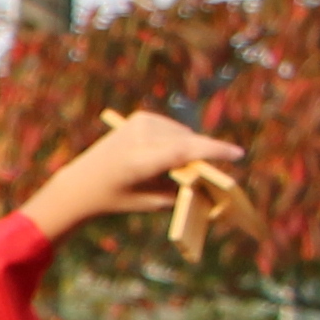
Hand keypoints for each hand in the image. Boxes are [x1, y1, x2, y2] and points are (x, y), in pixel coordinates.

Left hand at [17, 109, 238, 237]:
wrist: (81, 182)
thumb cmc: (117, 198)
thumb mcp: (150, 202)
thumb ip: (182, 190)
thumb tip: (211, 182)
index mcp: (138, 162)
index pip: (183, 151)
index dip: (213, 152)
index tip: (237, 154)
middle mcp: (138, 137)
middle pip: (188, 142)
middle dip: (203, 156)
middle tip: (211, 174)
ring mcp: (139, 123)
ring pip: (183, 134)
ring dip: (189, 148)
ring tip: (174, 168)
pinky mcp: (141, 117)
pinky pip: (174, 129)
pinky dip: (177, 140)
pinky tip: (165, 155)